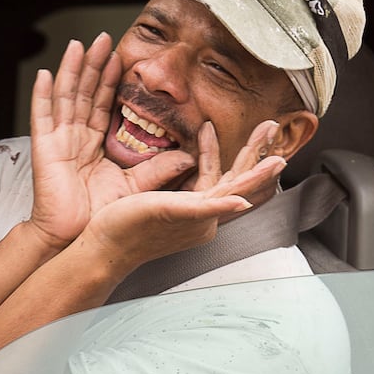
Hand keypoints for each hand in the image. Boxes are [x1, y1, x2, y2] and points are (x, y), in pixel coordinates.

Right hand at [27, 34, 193, 248]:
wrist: (73, 239)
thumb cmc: (98, 218)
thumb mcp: (135, 188)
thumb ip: (158, 170)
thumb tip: (188, 156)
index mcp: (93, 143)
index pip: (103, 103)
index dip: (110, 79)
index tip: (120, 57)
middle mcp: (74, 137)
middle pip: (84, 92)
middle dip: (92, 64)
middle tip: (103, 37)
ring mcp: (58, 140)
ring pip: (66, 96)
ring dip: (71, 69)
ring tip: (78, 44)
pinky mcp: (44, 149)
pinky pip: (42, 116)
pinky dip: (42, 94)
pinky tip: (46, 74)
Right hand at [78, 119, 286, 276]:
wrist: (103, 248)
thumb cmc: (127, 230)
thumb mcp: (169, 211)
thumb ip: (206, 208)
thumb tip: (242, 200)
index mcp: (204, 212)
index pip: (239, 180)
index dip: (252, 156)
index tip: (265, 132)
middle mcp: (204, 214)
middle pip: (237, 177)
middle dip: (254, 150)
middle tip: (271, 125)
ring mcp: (194, 214)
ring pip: (223, 179)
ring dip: (238, 156)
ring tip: (256, 135)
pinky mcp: (179, 211)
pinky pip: (201, 183)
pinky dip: (206, 161)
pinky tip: (205, 143)